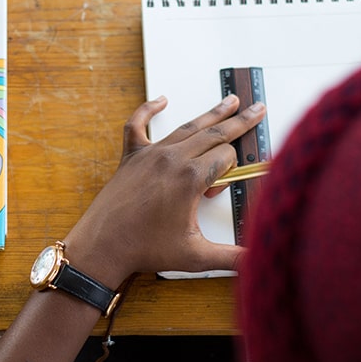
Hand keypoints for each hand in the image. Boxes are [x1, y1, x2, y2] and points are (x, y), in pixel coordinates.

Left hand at [64, 95, 266, 287]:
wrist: (103, 246)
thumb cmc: (145, 249)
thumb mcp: (195, 256)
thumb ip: (231, 258)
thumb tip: (257, 261)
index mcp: (190, 179)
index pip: (226, 159)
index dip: (231, 172)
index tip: (222, 188)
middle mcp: (172, 160)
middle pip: (214, 133)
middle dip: (239, 121)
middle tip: (257, 108)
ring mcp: (150, 154)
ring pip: (187, 127)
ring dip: (210, 113)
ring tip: (229, 101)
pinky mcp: (131, 156)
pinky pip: (138, 124)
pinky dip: (148, 109)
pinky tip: (161, 100)